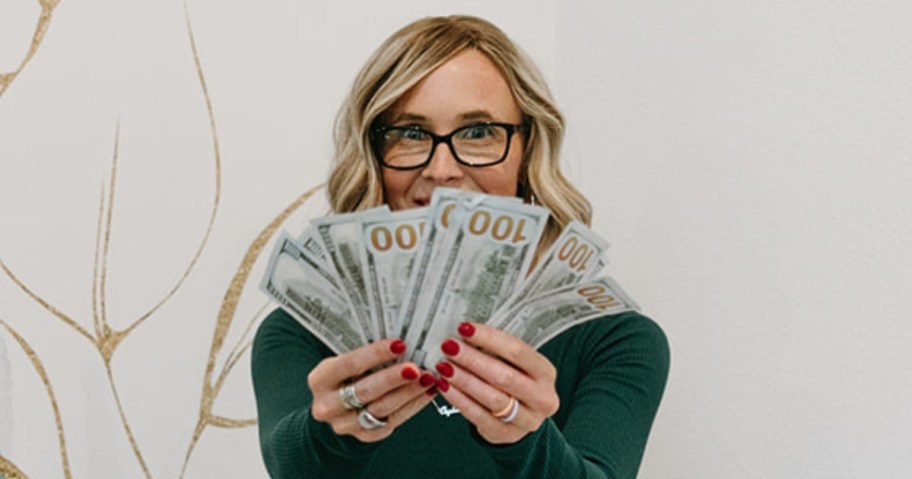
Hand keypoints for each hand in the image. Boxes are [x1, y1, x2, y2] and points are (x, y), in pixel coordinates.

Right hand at [307, 338, 436, 441]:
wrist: (337, 406)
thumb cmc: (346, 374)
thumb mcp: (346, 360)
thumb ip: (366, 352)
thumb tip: (401, 339)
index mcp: (320, 379)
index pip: (348, 364)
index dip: (375, 354)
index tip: (400, 344)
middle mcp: (327, 405)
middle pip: (365, 390)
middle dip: (394, 378)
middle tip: (417, 368)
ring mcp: (344, 424)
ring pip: (381, 409)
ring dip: (409, 393)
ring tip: (428, 378)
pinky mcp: (363, 436)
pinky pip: (392, 422)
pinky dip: (412, 406)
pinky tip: (426, 393)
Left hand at [433, 323, 559, 443]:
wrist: (521, 417)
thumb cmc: (514, 380)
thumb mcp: (515, 364)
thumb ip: (495, 350)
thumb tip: (463, 333)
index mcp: (545, 372)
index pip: (517, 351)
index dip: (489, 339)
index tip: (465, 329)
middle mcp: (542, 397)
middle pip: (504, 376)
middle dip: (473, 360)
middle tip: (449, 347)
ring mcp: (527, 419)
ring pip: (492, 398)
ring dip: (464, 380)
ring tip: (444, 366)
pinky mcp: (506, 435)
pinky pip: (479, 416)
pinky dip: (459, 400)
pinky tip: (445, 387)